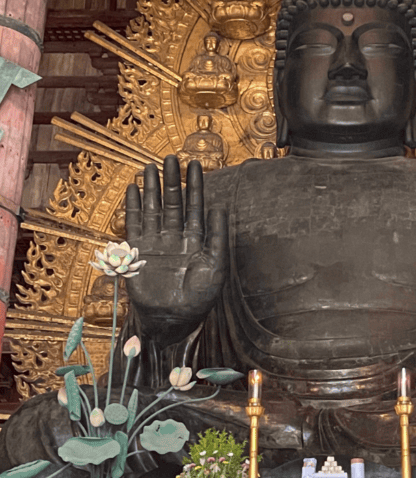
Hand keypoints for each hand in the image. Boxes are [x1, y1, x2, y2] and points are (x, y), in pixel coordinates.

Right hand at [125, 156, 227, 342]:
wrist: (173, 320)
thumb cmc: (199, 298)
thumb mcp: (216, 267)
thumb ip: (217, 237)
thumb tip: (220, 207)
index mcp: (196, 239)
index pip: (196, 206)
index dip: (196, 185)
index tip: (196, 164)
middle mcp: (175, 237)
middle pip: (173, 202)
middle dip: (173, 180)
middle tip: (172, 157)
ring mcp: (156, 242)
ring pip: (154, 209)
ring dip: (152, 188)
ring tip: (150, 167)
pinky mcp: (139, 252)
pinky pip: (135, 224)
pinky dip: (133, 207)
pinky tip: (133, 190)